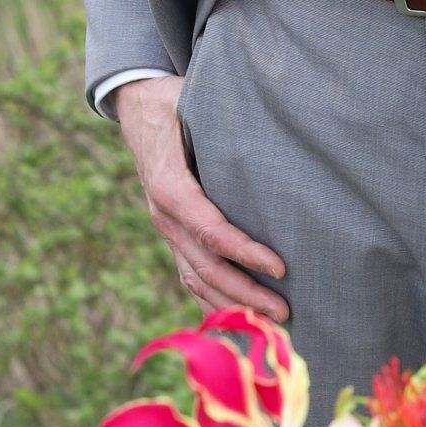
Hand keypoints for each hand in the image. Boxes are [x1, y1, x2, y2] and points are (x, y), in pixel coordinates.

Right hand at [116, 74, 288, 321]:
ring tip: (271, 323)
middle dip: (246, 293)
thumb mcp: (193, 103)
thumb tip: (274, 117)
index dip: (245, 252)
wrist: (139, 107)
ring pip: (196, 279)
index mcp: (170, 187)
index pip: (211, 230)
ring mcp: (166, 230)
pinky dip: (211, 301)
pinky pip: (190, 275)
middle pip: (205, 267)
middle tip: (286, 311)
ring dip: (232, 305)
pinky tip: (237, 320)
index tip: (281, 267)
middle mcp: (164, 216)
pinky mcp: (172, 235)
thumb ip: (223, 119)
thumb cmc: (176, 103)